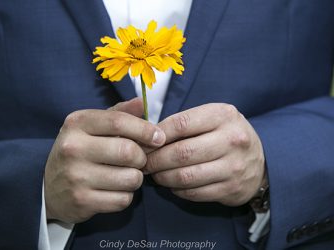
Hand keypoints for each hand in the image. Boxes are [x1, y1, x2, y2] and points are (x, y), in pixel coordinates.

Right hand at [44, 98, 165, 222]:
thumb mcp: (91, 127)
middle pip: (128, 151)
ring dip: (135, 178)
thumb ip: (118, 114)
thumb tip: (142, 102)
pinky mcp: (81, 201)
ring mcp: (76, 176)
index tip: (159, 138)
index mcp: (77, 123)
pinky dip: (125, 196)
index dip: (145, 130)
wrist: (48, 188)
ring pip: (130, 178)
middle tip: (138, 160)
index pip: (119, 122)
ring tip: (125, 175)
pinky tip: (114, 190)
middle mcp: (73, 148)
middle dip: (142, 158)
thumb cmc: (79, 151)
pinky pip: (123, 200)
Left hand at [144, 103, 265, 205]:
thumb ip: (183, 123)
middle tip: (143, 163)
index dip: (156, 135)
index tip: (143, 142)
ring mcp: (233, 167)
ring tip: (155, 174)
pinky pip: (194, 193)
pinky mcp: (232, 189)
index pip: (180, 124)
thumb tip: (147, 137)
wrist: (262, 162)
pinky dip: (177, 190)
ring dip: (163, 177)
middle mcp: (232, 140)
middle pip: (181, 153)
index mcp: (223, 115)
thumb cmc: (225, 135)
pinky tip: (172, 184)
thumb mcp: (211, 118)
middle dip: (155, 160)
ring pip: (186, 176)